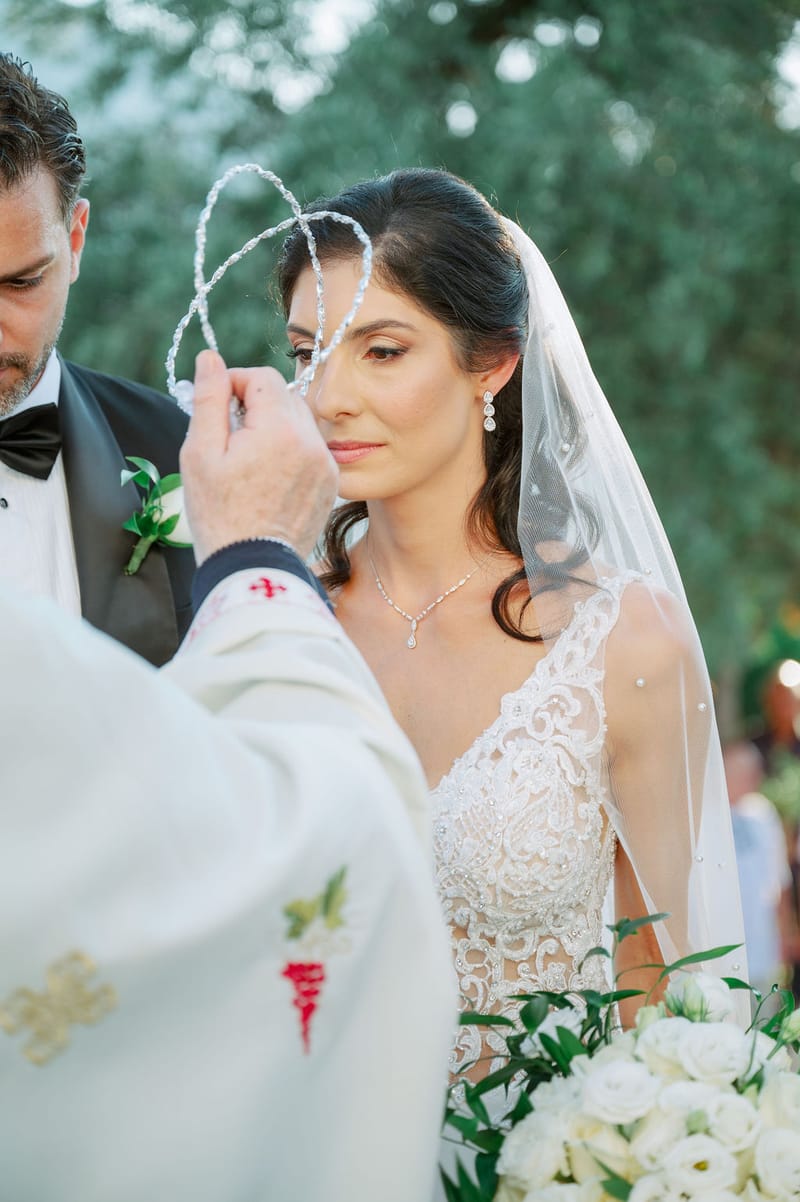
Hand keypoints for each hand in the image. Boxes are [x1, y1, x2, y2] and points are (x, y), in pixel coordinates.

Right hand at [180, 350, 337, 562]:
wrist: (252, 567)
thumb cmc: (219, 514)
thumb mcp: (200, 452)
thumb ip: (209, 399)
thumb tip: (210, 358)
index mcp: (280, 430)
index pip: (262, 377)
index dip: (234, 383)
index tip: (217, 405)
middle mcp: (312, 442)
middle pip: (284, 396)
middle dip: (255, 405)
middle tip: (229, 435)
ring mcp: (326, 464)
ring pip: (299, 422)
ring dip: (274, 427)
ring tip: (248, 458)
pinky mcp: (331, 483)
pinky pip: (311, 449)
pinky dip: (290, 451)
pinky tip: (268, 477)